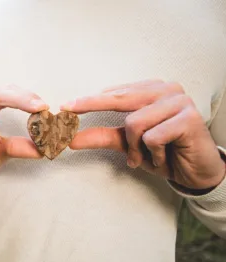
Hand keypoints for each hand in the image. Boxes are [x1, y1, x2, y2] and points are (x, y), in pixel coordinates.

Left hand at [62, 80, 225, 190]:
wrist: (196, 172)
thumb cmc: (163, 152)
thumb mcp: (128, 145)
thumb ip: (103, 137)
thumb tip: (72, 138)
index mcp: (152, 89)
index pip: (114, 93)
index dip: (88, 100)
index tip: (65, 106)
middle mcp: (167, 89)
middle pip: (119, 99)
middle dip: (92, 106)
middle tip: (67, 110)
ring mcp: (180, 101)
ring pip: (134, 123)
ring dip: (136, 147)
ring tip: (148, 156)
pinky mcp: (189, 118)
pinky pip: (152, 137)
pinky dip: (153, 153)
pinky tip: (164, 157)